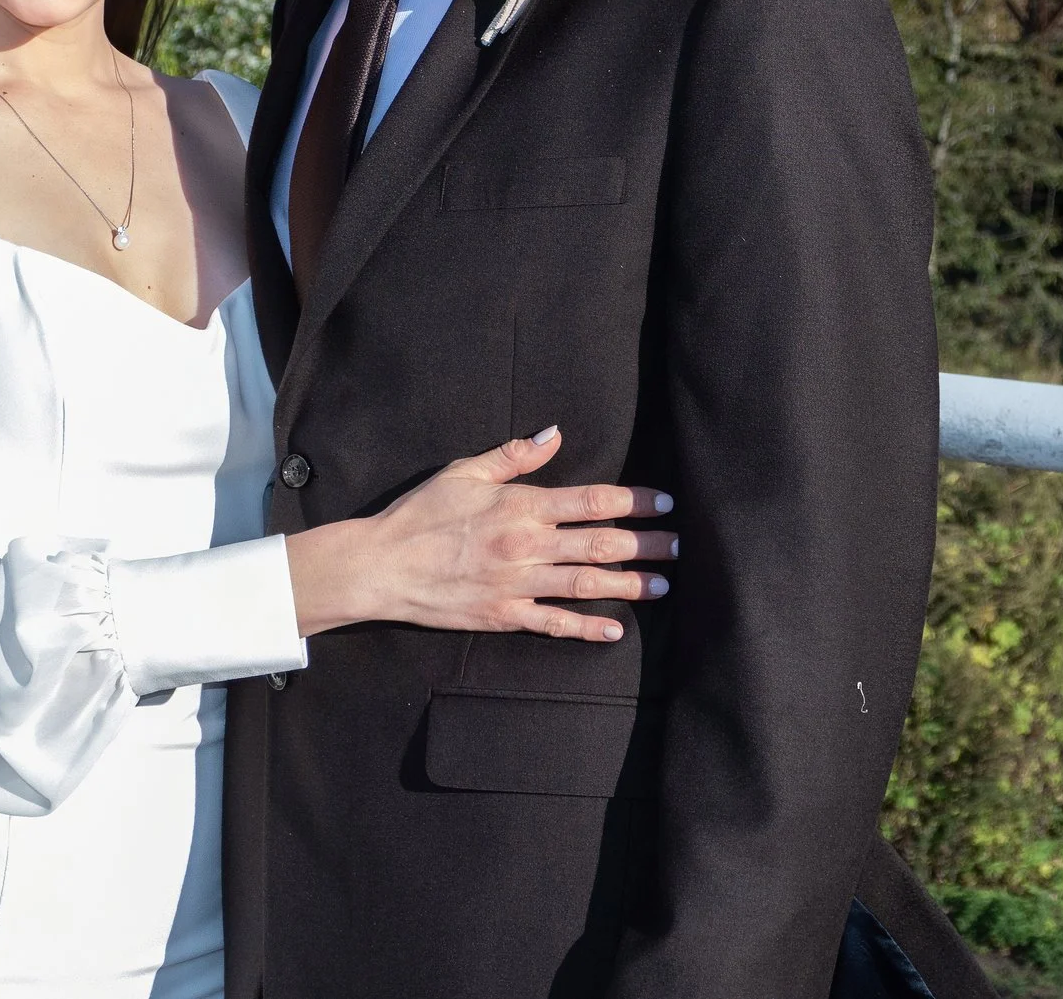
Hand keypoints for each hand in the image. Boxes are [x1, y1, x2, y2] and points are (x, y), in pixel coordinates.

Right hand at [285, 427, 676, 641]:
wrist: (381, 565)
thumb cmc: (421, 513)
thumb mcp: (464, 471)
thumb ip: (514, 455)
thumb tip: (554, 433)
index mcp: (521, 506)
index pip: (593, 500)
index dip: (634, 501)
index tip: (665, 502)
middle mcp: (526, 545)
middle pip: (601, 544)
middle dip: (646, 545)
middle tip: (681, 546)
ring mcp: (517, 584)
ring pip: (585, 584)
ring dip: (629, 585)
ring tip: (663, 586)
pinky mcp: (503, 615)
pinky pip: (553, 624)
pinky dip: (586, 628)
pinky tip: (614, 629)